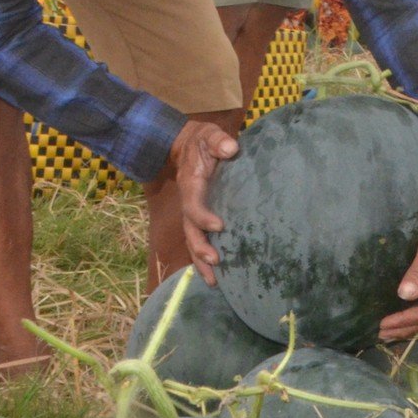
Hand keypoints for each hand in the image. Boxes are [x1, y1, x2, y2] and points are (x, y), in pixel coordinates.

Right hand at [172, 119, 240, 285]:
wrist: (187, 145)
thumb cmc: (202, 141)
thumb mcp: (209, 135)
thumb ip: (218, 141)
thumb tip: (230, 148)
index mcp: (191, 185)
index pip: (193, 206)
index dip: (203, 217)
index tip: (220, 226)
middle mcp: (189, 203)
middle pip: (190, 231)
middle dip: (200, 248)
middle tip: (215, 261)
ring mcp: (192, 213)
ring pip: (193, 241)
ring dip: (200, 262)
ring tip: (214, 282)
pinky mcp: (200, 217)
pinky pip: (199, 240)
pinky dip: (204, 259)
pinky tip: (217, 276)